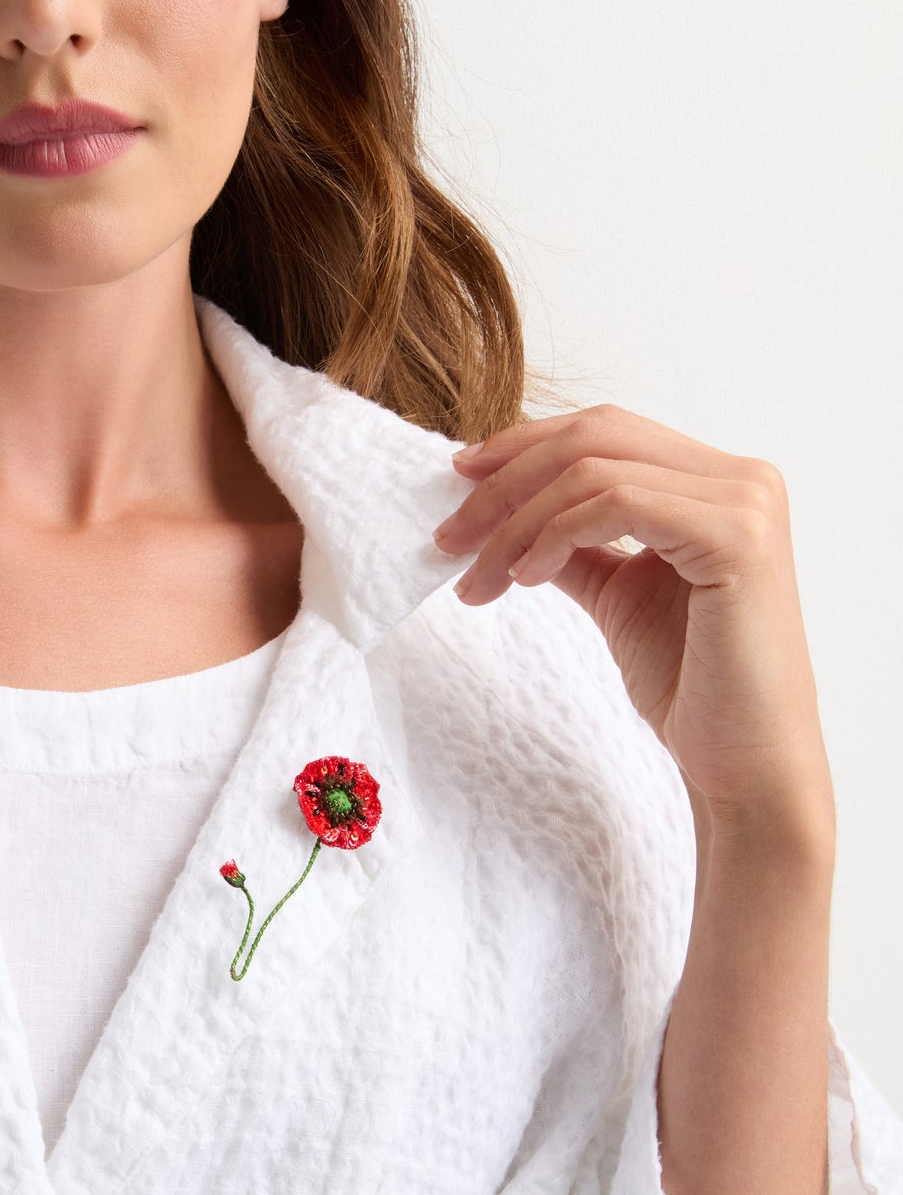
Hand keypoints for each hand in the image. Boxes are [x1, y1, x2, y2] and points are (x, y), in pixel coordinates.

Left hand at [432, 404, 833, 837]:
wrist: (741, 763)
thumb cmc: (690, 686)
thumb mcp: (616, 592)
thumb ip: (575, 543)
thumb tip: (504, 512)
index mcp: (718, 482)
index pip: (606, 431)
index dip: (525, 446)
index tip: (458, 479)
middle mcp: (743, 477)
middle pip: (595, 436)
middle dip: (506, 479)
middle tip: (448, 532)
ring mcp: (746, 502)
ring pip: (594, 471)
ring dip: (516, 523)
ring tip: (478, 576)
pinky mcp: (738, 538)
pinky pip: (617, 504)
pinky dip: (555, 535)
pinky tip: (526, 576)